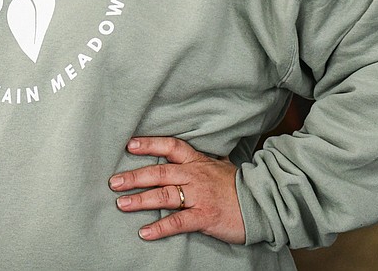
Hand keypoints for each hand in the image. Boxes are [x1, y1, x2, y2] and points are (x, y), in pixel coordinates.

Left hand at [108, 135, 245, 243]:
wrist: (264, 203)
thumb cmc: (240, 186)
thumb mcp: (220, 166)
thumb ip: (203, 161)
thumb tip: (191, 154)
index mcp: (198, 161)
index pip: (171, 147)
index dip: (149, 144)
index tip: (129, 145)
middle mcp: (195, 175)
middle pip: (160, 172)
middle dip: (135, 176)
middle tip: (114, 182)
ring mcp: (199, 196)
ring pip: (165, 195)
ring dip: (140, 199)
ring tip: (121, 204)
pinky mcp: (204, 216)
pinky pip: (178, 222)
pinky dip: (160, 227)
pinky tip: (145, 232)